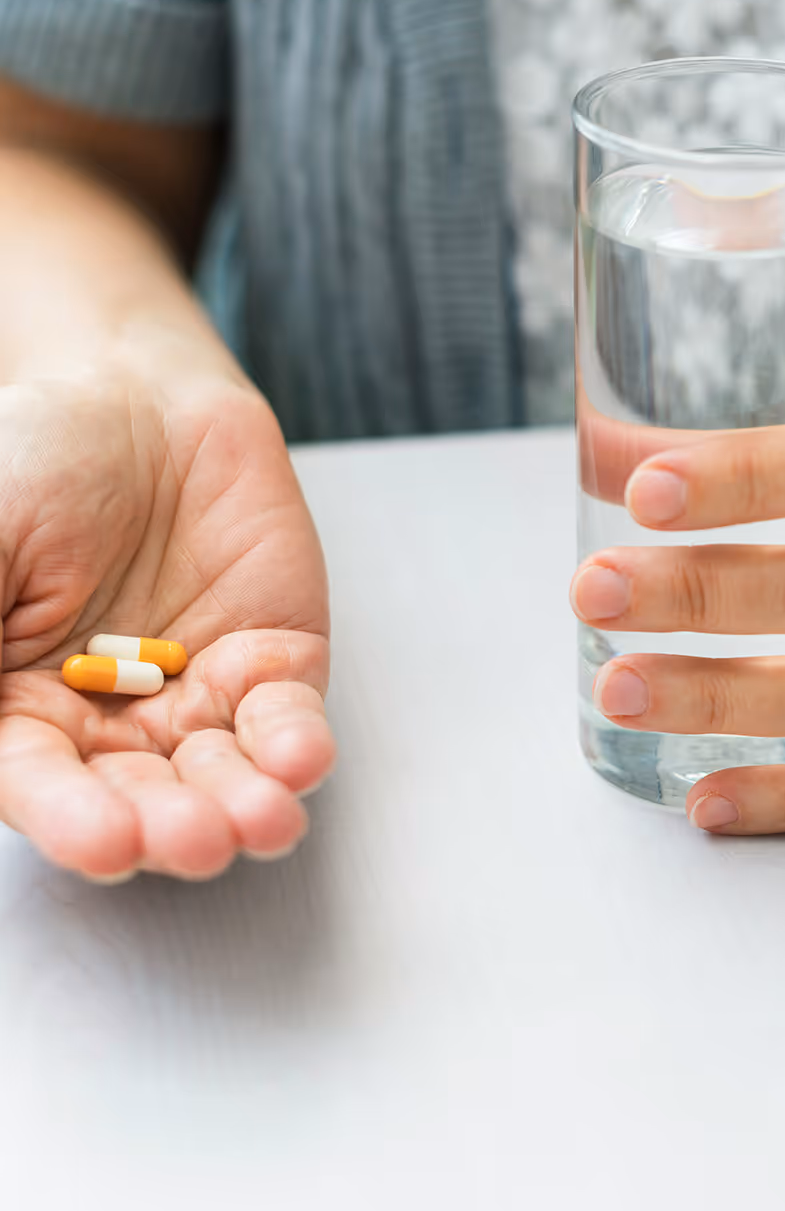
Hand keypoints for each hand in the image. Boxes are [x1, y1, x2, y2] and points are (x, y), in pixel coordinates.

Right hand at [0, 374, 333, 878]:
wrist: (135, 398)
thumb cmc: (35, 463)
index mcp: (19, 711)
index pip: (42, 786)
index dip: (73, 818)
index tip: (105, 841)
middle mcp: (110, 723)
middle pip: (140, 797)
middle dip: (169, 823)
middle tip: (190, 838)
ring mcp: (197, 695)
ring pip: (221, 773)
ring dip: (243, 803)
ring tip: (260, 821)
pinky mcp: (272, 661)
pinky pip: (287, 716)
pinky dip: (296, 742)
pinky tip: (301, 762)